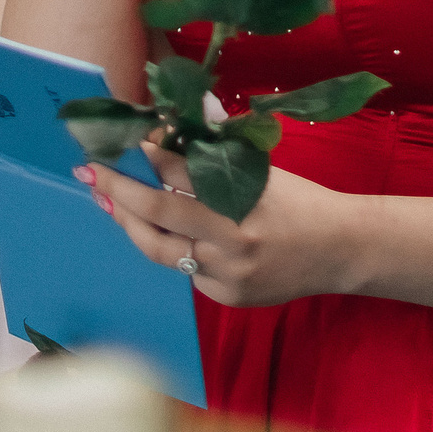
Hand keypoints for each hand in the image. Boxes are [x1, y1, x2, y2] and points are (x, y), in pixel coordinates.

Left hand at [83, 144, 362, 307]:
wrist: (343, 250)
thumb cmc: (298, 201)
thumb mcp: (261, 171)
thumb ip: (213, 158)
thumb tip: (160, 134)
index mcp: (244, 195)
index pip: (179, 171)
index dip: (146, 157)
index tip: (120, 146)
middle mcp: (233, 237)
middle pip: (157, 211)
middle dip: (117, 189)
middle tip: (89, 173)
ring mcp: (229, 273)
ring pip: (160, 249)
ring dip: (129, 223)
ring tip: (108, 203)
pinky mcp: (229, 297)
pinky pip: (185, 272)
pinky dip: (173, 250)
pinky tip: (163, 234)